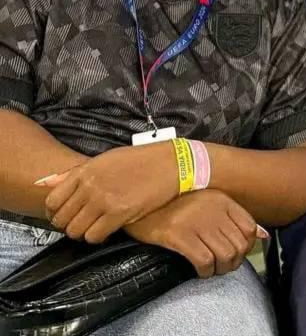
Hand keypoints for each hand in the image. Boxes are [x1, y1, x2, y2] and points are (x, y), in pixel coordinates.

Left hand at [40, 141, 177, 242]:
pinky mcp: (119, 214)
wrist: (171, 163)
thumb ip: (74, 173)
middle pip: (62, 219)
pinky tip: (107, 228)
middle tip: (82, 221)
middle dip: (69, 224)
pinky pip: (94, 236)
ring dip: (83, 232)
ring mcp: (103, 200)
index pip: (53, 200)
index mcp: (85, 171)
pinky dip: (98, 236)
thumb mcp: (105, 160)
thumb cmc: (140, 160)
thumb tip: (43, 183)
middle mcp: (90, 186)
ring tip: (95, 225)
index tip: (67, 213)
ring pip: (76, 231)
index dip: (56, 211)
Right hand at [125, 190, 267, 277]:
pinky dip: (206, 271)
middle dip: (234, 261)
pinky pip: (204, 261)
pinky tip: (200, 271)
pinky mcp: (179, 235)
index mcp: (222, 200)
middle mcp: (214, 210)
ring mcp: (197, 222)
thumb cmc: (175, 201)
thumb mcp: (208, 201)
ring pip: (225, 255)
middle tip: (223, 265)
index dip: (246, 245)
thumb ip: (234, 216)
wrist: (143, 196)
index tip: (236, 251)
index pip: (249, 227)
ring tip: (213, 269)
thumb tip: (262, 235)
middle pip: (239, 245)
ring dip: (221, 269)